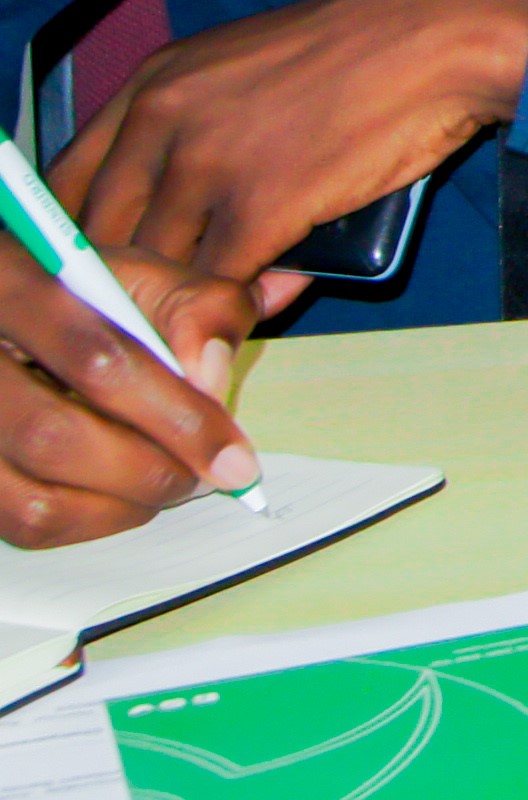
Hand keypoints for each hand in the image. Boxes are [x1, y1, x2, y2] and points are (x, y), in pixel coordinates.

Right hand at [0, 238, 288, 547]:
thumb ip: (199, 309)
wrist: (16, 315)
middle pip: (53, 436)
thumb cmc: (88, 295)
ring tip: (165, 485)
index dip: (177, 416)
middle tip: (203, 478)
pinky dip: (82, 522)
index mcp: (14, 284)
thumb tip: (213, 376)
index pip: (97, 359)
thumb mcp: (145, 277)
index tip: (234, 458)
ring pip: (28, 497)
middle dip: (148, 471)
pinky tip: (118, 495)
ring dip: (117, 507)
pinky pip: (15, 521)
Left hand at [54, 0, 527, 279]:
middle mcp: (161, 122)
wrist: (441, 38)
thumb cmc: (362, 50)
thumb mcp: (245, 68)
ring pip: (158, 270)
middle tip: (174, 299)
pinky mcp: (260, 209)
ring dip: (189, 299)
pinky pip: (221, 285)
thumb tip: (180, 207)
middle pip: (100, 238)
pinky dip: (243, 304)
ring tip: (232, 301)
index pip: (65, 187)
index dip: (79, 241)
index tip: (112, 267)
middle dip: (131, 281)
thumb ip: (195, 127)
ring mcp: (206, 166)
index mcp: (151, 84)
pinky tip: (276, 291)